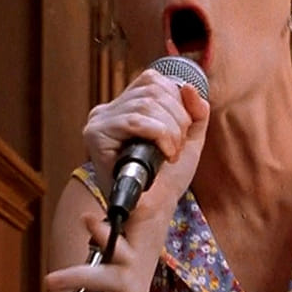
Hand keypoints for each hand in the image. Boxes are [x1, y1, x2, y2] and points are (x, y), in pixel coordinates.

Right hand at [82, 69, 209, 206]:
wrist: (153, 211)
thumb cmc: (167, 179)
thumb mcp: (189, 139)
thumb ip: (195, 112)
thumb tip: (189, 87)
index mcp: (127, 105)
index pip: (153, 81)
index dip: (176, 100)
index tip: (183, 129)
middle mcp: (109, 109)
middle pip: (152, 90)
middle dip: (177, 117)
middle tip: (177, 146)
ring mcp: (100, 121)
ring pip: (146, 104)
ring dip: (170, 129)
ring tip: (171, 152)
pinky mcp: (96, 135)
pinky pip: (134, 121)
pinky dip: (159, 134)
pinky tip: (164, 153)